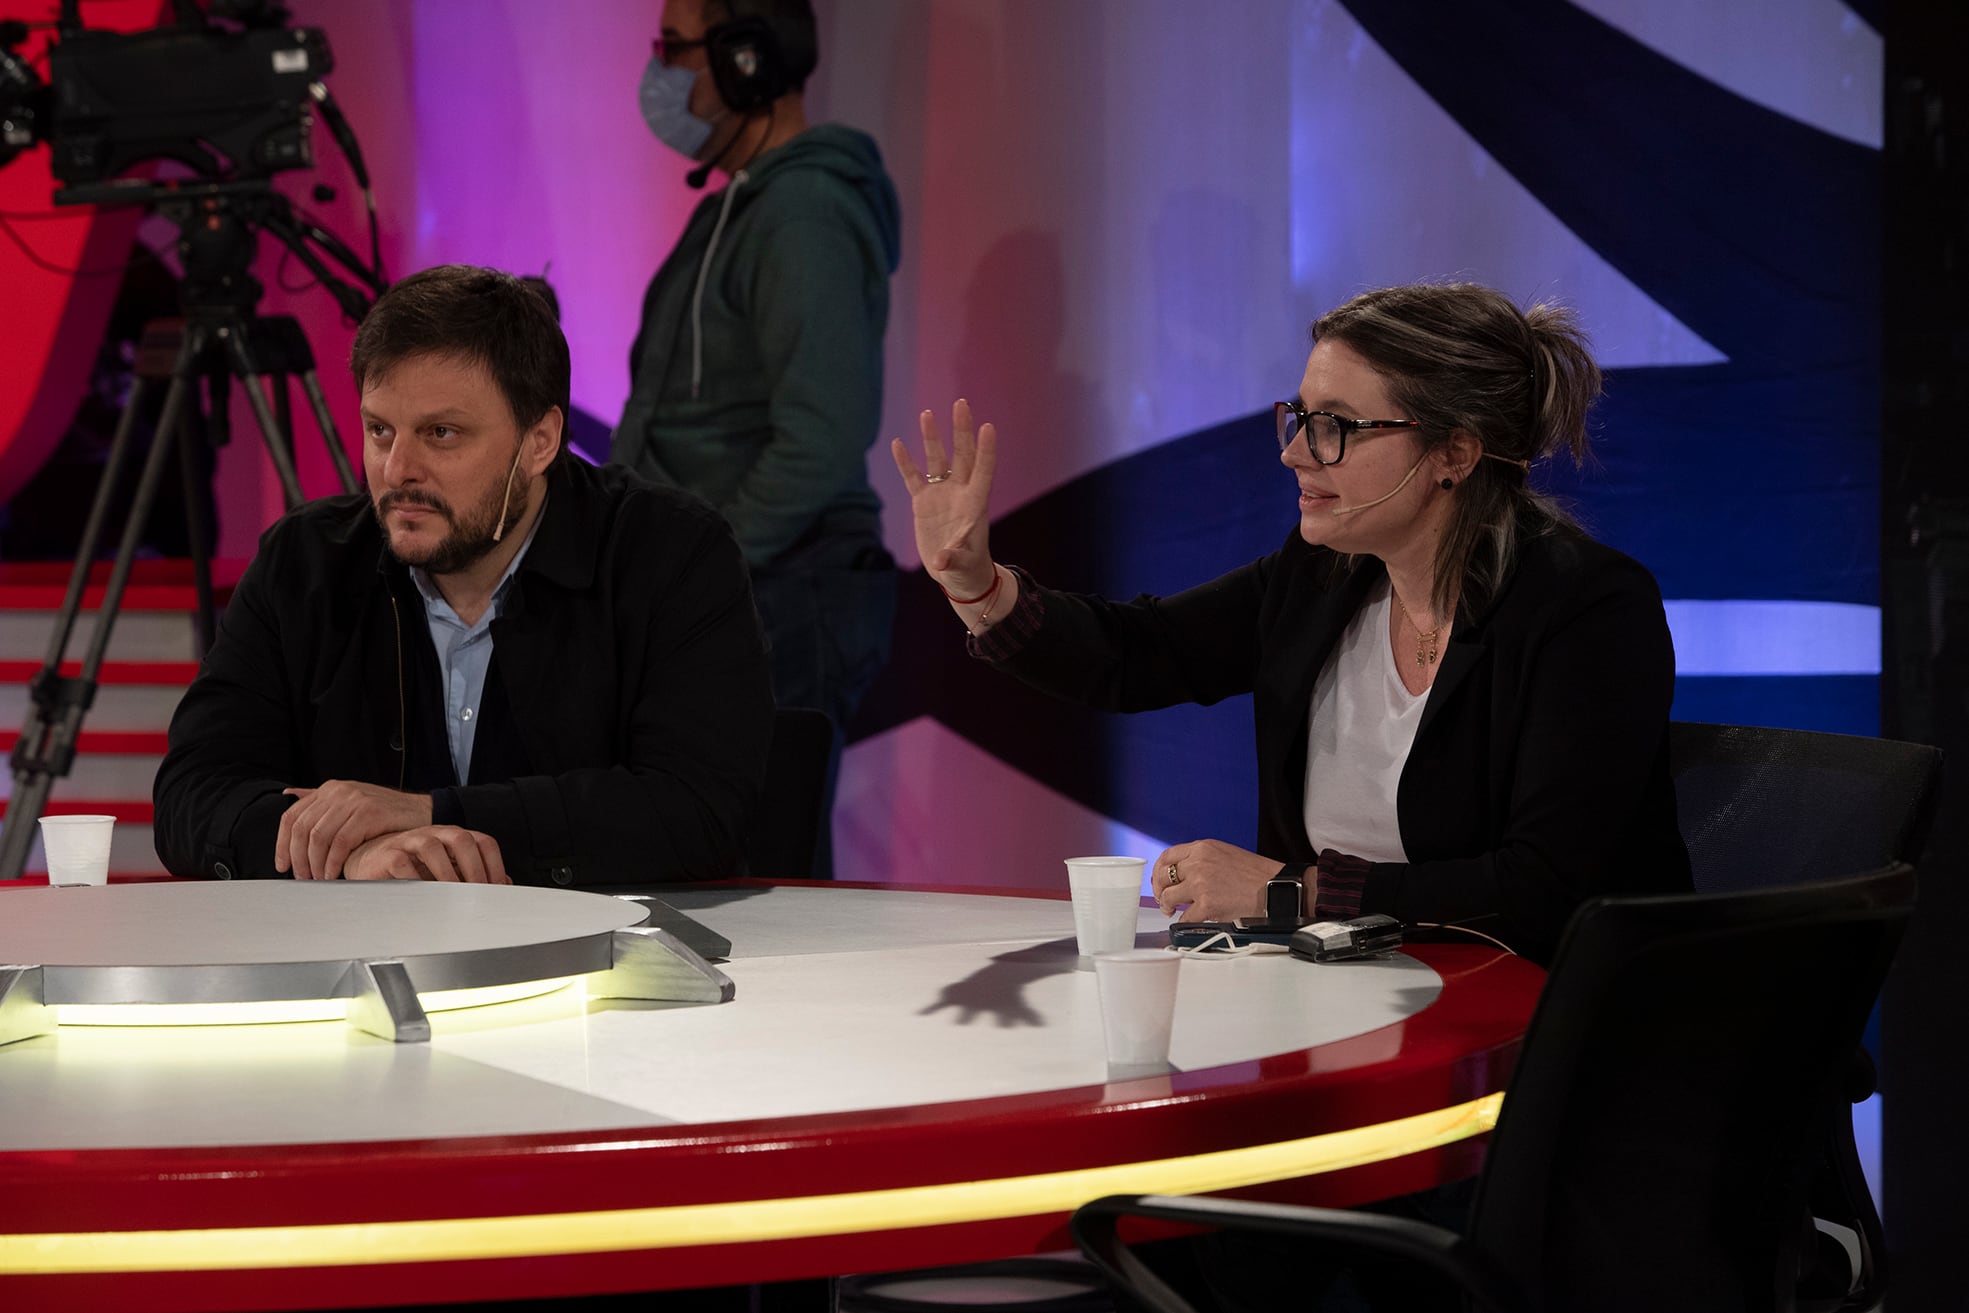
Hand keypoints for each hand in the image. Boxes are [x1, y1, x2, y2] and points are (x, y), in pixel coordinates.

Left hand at [277, 780, 432, 880]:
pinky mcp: (369, 812)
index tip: (283, 866)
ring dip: (315, 864)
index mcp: (329, 789)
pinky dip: (334, 862)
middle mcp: (338, 791)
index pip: (292, 817)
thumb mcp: (351, 803)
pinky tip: (335, 874)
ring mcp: (354, 800)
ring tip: (319, 879)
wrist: (423, 812)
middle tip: (303, 878)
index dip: (282, 844)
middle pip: (302, 828)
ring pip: (319, 836)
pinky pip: (341, 842)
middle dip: (298, 858)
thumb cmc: (386, 815)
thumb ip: (321, 802)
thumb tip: (289, 796)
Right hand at [342, 826, 510, 883]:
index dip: (495, 865)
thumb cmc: (414, 868)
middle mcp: (435, 834)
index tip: (498, 890)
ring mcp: (411, 841)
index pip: (483, 842)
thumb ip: (473, 875)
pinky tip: (423, 896)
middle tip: (477, 894)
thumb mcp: (448, 870)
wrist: (372, 862)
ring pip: (433, 847)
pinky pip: (402, 863)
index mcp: (454, 837)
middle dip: (474, 868)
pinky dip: (414, 880)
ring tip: (453, 897)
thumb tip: (504, 885)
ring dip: (446, 874)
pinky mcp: (389, 854)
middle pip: (462, 839)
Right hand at [890, 398, 997, 597]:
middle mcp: (959, 493)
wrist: (955, 572)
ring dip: (932, 437)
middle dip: (961, 430)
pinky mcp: (923, 502)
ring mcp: (941, 494)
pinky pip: (913, 477)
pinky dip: (906, 462)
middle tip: (961, 403)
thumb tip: (940, 561)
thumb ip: (953, 559)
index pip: (983, 471)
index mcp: (975, 504)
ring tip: (927, 414)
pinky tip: (897, 444)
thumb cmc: (967, 568)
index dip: (986, 450)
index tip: (987, 426)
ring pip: (936, 460)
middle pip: (962, 455)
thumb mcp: (962, 565)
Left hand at [1150, 839, 1281, 922]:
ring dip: (1167, 906)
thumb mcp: (1224, 854)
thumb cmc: (1256, 875)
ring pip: (1168, 896)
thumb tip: (1182, 875)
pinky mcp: (1206, 903)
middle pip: (1164, 876)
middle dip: (1160, 890)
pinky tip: (1189, 920)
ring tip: (1171, 911)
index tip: (1158, 881)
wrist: (1275, 888)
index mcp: (1203, 847)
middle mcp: (1198, 861)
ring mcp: (1201, 882)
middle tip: (1163, 900)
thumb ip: (1202, 860)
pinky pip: (1184, 916)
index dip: (1158, 871)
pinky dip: (1183, 921)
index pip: (1167, 856)